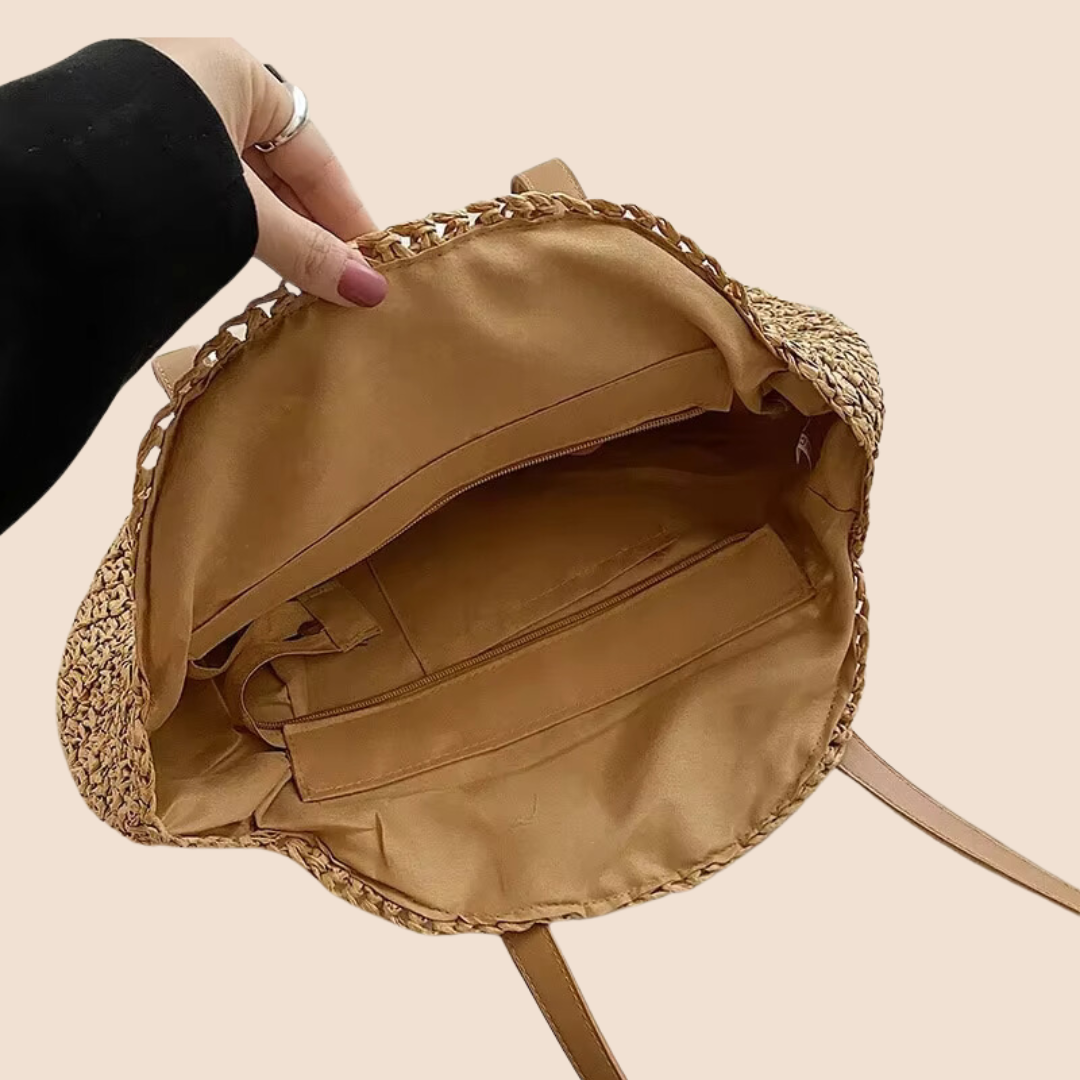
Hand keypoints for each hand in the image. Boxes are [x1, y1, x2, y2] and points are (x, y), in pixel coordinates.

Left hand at [139, 37, 386, 307]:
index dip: (347, 210)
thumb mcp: (243, 213)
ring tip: (304, 284)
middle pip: (281, 170)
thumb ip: (306, 251)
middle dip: (313, 227)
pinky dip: (236, 229)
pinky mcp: (135, 155)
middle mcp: (203, 88)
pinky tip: (253, 264)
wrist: (31, 182)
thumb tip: (368, 292)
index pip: (316, 154)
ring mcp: (165, 121)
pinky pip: (207, 192)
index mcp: (238, 76)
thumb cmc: (149, 170)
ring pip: (242, 184)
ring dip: (276, 234)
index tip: (371, 259)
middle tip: (343, 281)